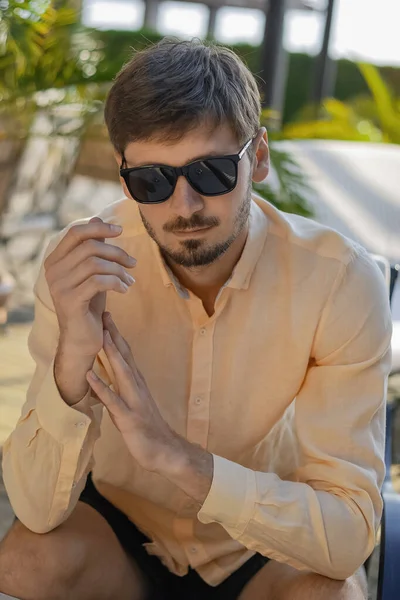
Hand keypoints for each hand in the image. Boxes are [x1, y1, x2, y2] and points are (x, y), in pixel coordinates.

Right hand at [45, 217, 136, 357]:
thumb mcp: (93, 272)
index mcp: (55, 261)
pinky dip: (116, 282)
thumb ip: (94, 248)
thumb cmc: (88, 304)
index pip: (76, 233)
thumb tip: (99, 218)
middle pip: (89, 247)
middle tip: (132, 264)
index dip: (99, 228)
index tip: (120, 231)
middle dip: (116, 252)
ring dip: (119, 270)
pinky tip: (125, 289)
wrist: (82, 338)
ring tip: (130, 280)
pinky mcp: (71, 301)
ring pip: (95, 263)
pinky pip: (98, 281)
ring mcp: (59, 286)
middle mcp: (53, 271)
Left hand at [86, 312, 179, 471]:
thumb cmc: (148, 429)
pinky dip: (101, 387)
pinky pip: (113, 400)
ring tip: (101, 336)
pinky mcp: (128, 417)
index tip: (106, 317)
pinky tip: (90, 375)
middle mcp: (137, 387)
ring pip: (122, 373)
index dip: (116, 335)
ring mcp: (134, 401)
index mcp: (137, 383)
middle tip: (104, 314)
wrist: (165, 451)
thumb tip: (108, 377)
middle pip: (125, 356)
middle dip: (114, 335)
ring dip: (111, 353)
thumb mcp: (133, 404)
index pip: (126, 354)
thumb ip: (122, 389)